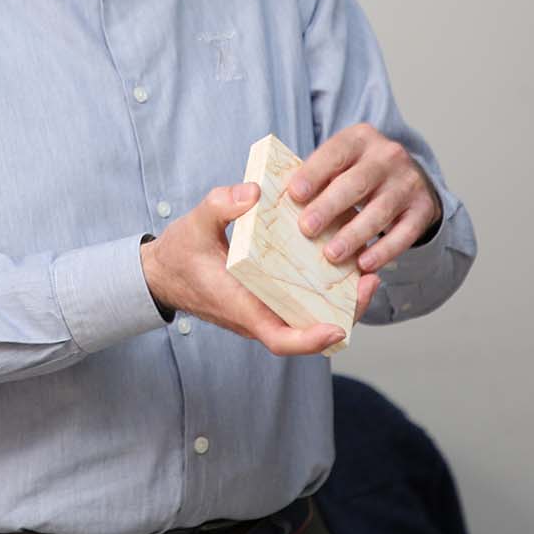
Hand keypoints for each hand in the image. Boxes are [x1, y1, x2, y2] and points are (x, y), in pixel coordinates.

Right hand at [139, 183, 374, 354]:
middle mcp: (258, 316)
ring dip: (342, 303)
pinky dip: (327, 292)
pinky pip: (303, 305)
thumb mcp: (195, 222)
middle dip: (345, 314)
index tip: (336, 327)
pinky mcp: (269, 302)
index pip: (280, 339)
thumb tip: (254, 193)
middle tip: (370, 281)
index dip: (310, 340)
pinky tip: (344, 264)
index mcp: (240, 306)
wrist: (164, 272)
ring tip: (368, 270)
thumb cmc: (180, 252)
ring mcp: (265, 312)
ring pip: (311, 320)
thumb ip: (221, 205)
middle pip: (309, 333)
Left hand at [287, 122, 441, 275]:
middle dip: (329, 207)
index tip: (294, 194)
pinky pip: (404, 233)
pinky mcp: (423, 209)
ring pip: (380, 211)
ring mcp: (408, 182)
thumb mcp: (340, 163)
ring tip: (332, 254)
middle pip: (356, 183)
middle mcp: (387, 156)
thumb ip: (315, 176)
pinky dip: (384, 250)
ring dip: (354, 235)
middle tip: (306, 228)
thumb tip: (272, 199)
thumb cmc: (358, 173)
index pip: (335, 153)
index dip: (314, 173)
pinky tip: (365, 264)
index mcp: (359, 139)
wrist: (409, 178)